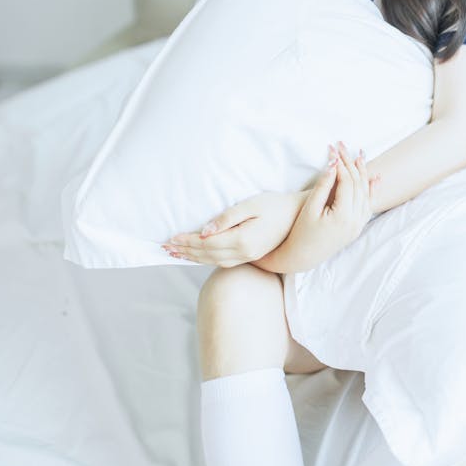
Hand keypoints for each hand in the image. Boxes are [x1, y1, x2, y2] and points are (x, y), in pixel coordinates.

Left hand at [162, 190, 307, 267]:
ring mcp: (249, 257)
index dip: (187, 242)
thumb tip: (204, 233)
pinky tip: (199, 256)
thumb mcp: (250, 205)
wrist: (300, 214)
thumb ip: (227, 218)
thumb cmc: (275, 205)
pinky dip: (207, 259)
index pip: (207, 244)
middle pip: (207, 255)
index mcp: (243, 240)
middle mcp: (245, 253)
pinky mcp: (252, 256)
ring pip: (214, 261)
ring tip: (177, 253)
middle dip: (185, 251)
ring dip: (194, 258)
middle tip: (165, 248)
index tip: (170, 238)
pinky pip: (223, 261)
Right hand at [281, 141, 379, 270]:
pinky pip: (368, 205)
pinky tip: (375, 178)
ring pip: (365, 193)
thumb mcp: (310, 207)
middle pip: (357, 185)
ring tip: (359, 155)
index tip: (333, 149)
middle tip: (342, 146)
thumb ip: (323, 185)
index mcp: (343, 216)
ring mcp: (358, 225)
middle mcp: (355, 221)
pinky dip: (372, 190)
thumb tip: (334, 163)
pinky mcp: (358, 227)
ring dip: (363, 173)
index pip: (346, 182)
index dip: (340, 164)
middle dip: (350, 163)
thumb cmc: (301, 231)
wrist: (303, 256)